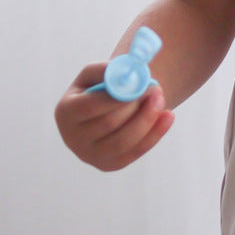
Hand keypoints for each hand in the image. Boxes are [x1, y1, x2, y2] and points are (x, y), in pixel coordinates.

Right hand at [55, 65, 174, 170]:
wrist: (105, 111)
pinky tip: (168, 116)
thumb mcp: (96, 74)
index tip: (140, 83)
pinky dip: (155, 134)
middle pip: (108, 124)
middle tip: (156, 89)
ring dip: (147, 120)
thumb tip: (128, 72)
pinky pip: (135, 152)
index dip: (117, 96)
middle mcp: (72, 138)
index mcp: (65, 112)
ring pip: (124, 142)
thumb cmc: (100, 88)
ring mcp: (90, 156)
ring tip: (161, 99)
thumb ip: (107, 70)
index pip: (89, 107)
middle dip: (135, 106)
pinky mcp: (109, 164)